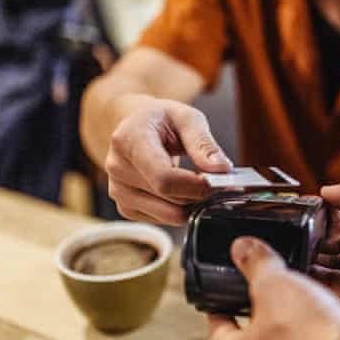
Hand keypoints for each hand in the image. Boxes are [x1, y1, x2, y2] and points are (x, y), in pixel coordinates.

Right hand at [104, 98, 231, 224]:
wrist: (136, 127)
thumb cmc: (162, 119)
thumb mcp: (186, 118)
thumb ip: (203, 144)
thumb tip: (222, 170)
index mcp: (128, 140)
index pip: (163, 178)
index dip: (196, 185)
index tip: (219, 181)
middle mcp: (117, 168)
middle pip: (169, 199)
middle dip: (199, 193)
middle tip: (216, 180)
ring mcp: (118, 191)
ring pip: (169, 215)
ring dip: (191, 203)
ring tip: (197, 182)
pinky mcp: (126, 208)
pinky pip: (164, 220)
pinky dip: (180, 209)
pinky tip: (181, 190)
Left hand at [209, 237, 339, 339]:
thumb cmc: (306, 337)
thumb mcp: (274, 284)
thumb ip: (255, 265)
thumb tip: (242, 249)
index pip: (219, 326)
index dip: (221, 303)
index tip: (222, 292)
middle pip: (250, 337)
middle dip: (260, 312)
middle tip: (266, 289)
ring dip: (289, 325)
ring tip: (298, 301)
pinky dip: (311, 338)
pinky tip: (321, 321)